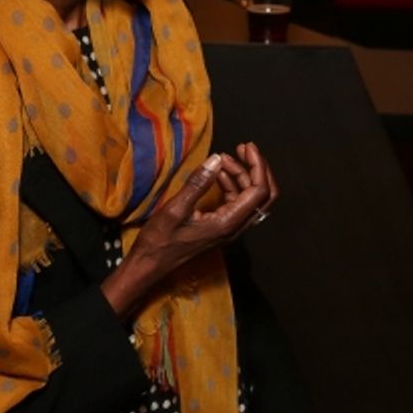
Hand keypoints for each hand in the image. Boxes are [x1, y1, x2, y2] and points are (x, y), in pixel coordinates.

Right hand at [102, 143, 276, 316]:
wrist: (149, 265)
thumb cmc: (159, 241)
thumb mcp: (175, 209)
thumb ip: (198, 184)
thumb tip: (217, 159)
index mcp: (228, 223)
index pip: (259, 191)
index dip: (258, 166)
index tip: (247, 146)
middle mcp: (235, 227)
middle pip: (262, 195)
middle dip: (256, 169)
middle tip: (242, 148)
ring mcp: (229, 229)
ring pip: (250, 198)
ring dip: (242, 175)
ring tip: (223, 158)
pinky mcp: (221, 227)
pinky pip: (237, 203)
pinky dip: (232, 185)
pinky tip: (218, 174)